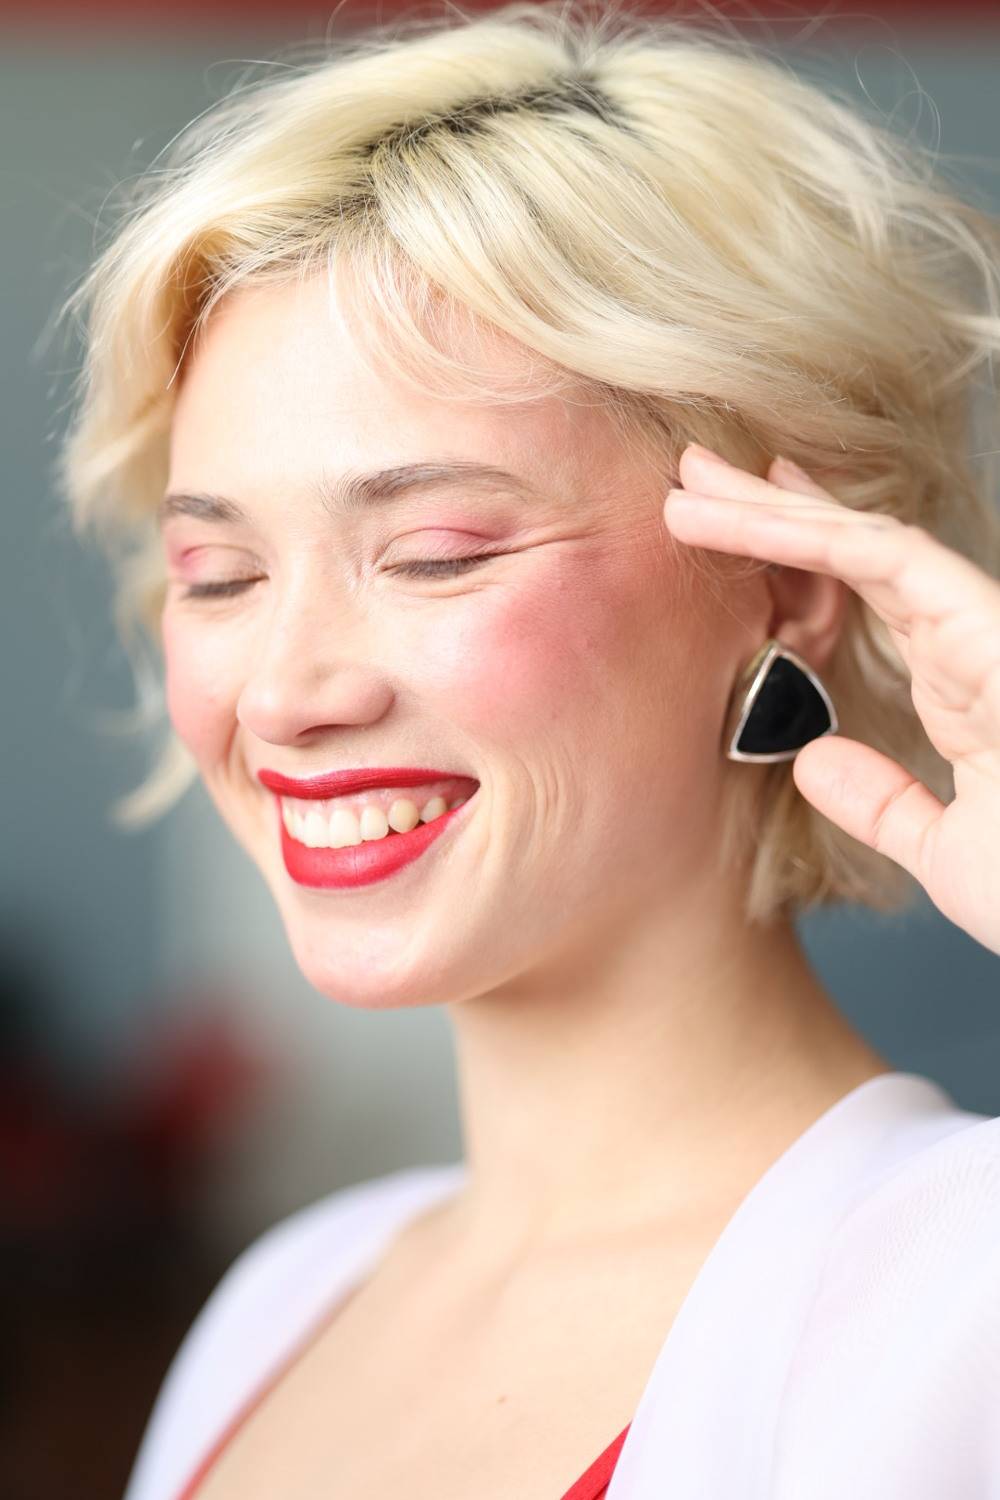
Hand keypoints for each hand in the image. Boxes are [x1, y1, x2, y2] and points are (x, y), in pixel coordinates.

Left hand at [663, 442, 999, 956]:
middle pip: (855, 556)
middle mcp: (971, 646)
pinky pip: (891, 559)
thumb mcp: (944, 854)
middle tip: (690, 475)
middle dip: (769, 511)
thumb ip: (883, 803)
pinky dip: (813, 532)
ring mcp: (984, 631)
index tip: (728, 527)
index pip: (868, 600)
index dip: (797, 556)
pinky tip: (748, 513)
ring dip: (773, 509)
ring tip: (689, 481)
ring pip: (863, 541)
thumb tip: (814, 760)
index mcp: (963, 687)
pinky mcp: (992, 631)